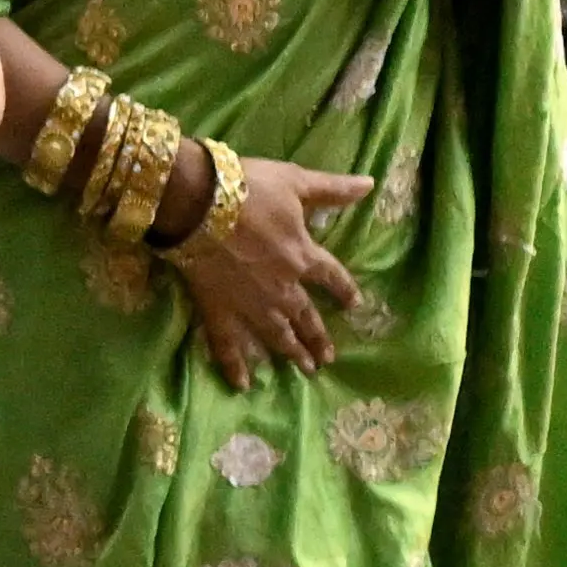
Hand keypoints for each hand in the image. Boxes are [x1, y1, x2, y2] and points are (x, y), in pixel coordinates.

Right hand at [168, 150, 371, 377]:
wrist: (196, 202)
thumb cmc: (248, 187)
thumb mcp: (295, 181)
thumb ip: (332, 189)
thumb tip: (370, 184)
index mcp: (303, 255)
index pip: (332, 277)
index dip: (344, 290)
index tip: (354, 305)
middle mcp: (283, 287)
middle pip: (306, 316)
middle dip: (318, 336)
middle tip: (327, 358)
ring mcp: (250, 302)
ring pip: (277, 333)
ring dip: (292, 352)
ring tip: (305, 369)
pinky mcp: (218, 308)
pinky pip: (227, 343)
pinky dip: (234, 365)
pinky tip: (243, 384)